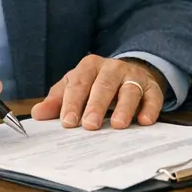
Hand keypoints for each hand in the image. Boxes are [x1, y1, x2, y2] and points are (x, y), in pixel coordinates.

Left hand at [31, 55, 166, 129]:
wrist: (127, 73)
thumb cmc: (95, 84)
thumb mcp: (74, 88)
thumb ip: (57, 101)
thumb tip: (38, 114)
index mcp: (90, 66)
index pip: (79, 83)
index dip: (72, 103)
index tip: (67, 122)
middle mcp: (113, 68)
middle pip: (104, 85)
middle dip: (96, 105)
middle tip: (90, 125)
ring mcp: (134, 76)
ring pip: (130, 89)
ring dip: (124, 107)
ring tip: (117, 125)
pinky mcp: (152, 87)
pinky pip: (153, 96)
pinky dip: (150, 108)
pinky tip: (144, 121)